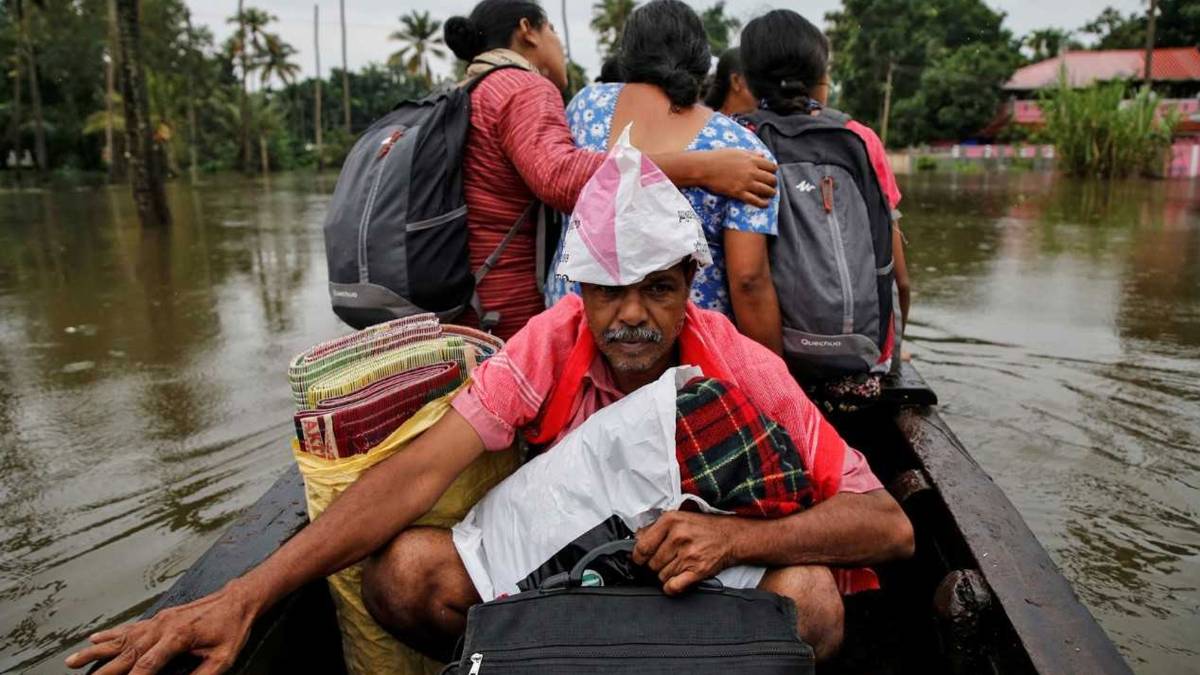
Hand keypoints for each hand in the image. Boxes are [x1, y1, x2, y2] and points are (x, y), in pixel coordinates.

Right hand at [64, 581, 260, 674]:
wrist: (238, 599)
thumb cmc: (232, 628)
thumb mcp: (224, 658)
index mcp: (177, 637)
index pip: (146, 666)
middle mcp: (162, 627)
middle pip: (126, 654)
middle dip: (103, 671)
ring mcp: (158, 621)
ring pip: (121, 639)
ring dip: (95, 651)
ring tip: (72, 661)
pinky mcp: (159, 618)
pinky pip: (130, 627)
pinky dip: (110, 634)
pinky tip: (94, 638)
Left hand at [632, 511, 743, 595]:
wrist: (731, 536)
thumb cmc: (703, 528)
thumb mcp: (678, 518)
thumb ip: (654, 527)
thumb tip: (636, 539)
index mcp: (670, 521)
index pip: (642, 547)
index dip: (638, 557)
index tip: (640, 559)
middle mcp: (679, 537)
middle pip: (652, 564)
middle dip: (655, 565)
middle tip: (665, 561)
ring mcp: (689, 555)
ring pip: (662, 576)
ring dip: (666, 575)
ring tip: (676, 566)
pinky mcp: (698, 570)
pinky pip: (673, 586)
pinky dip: (671, 587)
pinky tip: (675, 581)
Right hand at [699, 149, 777, 207]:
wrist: (704, 167)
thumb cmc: (718, 157)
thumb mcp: (737, 151)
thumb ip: (752, 153)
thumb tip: (763, 155)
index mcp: (752, 160)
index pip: (772, 167)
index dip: (774, 171)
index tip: (771, 174)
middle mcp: (751, 171)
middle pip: (771, 179)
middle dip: (774, 183)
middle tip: (772, 185)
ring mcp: (746, 183)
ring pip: (766, 190)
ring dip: (771, 193)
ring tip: (770, 195)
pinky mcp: (739, 193)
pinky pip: (755, 200)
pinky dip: (763, 203)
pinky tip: (765, 204)